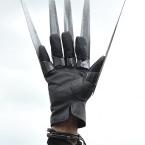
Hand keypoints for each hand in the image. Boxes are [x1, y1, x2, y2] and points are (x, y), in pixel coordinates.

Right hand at [20, 0, 121, 127]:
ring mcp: (60, 71)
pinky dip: (42, 55)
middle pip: (68, 48)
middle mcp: (71, 67)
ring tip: (54, 33)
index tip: (79, 33)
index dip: (80, 41)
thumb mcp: (91, 84)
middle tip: (66, 33)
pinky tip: (40, 45)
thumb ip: (97, 70)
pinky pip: (45, 64)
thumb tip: (104, 56)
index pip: (82, 50)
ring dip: (56, 43)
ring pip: (57, 53)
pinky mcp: (50, 77)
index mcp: (82, 67)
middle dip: (66, 40)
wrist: (68, 111)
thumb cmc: (81, 99)